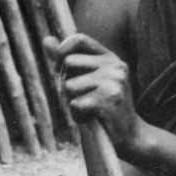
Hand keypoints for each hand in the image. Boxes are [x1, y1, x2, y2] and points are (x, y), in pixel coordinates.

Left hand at [43, 33, 143, 156]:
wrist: (129, 136)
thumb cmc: (103, 108)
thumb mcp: (87, 80)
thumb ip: (67, 59)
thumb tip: (46, 40)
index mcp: (110, 58)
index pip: (79, 39)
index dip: (62, 50)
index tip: (59, 67)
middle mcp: (115, 66)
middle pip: (68, 62)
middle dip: (66, 83)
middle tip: (81, 98)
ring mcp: (114, 81)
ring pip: (69, 85)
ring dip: (72, 102)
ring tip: (89, 110)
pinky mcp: (109, 99)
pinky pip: (75, 104)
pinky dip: (78, 115)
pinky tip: (92, 119)